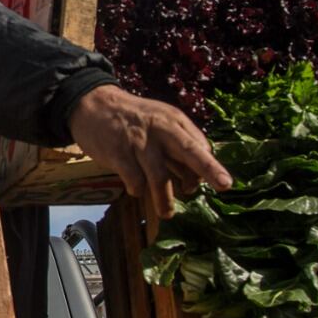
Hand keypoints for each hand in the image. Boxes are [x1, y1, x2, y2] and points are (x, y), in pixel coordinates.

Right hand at [67, 85, 231, 219]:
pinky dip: (137, 189)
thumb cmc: (132, 119)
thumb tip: (196, 177)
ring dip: (165, 199)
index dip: (206, 167)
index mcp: (173, 120)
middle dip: (209, 168)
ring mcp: (138, 141)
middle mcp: (159, 129)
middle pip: (189, 150)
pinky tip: (136, 190)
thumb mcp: (159, 121)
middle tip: (225, 184)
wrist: (92, 104)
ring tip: (167, 214)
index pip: (199, 145)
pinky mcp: (118, 152)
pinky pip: (134, 179)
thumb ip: (177, 145)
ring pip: (159, 175)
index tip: (205, 183)